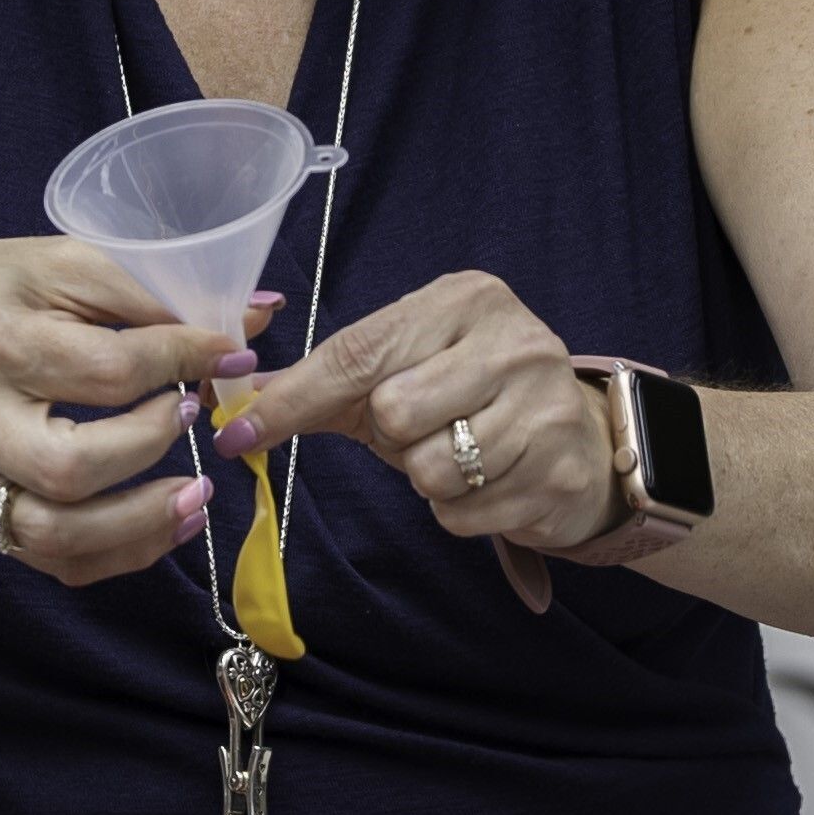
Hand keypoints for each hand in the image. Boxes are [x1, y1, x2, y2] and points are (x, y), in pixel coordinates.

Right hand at [0, 240, 253, 587]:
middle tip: (192, 411)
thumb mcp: (49, 267)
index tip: (232, 353)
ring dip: (142, 522)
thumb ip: (147, 289)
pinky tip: (166, 522)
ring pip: (58, 533)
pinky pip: (54, 560)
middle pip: (72, 464)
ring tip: (197, 493)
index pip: (106, 368)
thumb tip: (257, 315)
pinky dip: (121, 554)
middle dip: (153, 443)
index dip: (185, 361)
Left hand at [216, 272, 628, 607]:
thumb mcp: (401, 369)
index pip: (358, 352)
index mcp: (465, 300)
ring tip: (460, 452)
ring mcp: (547, 406)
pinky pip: (461, 514)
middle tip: (422, 428)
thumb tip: (233, 411)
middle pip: (392, 413)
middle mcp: (515, 341)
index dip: (294, 399)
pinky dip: (459, 511)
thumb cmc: (470, 397)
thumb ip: (321, 384)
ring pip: (429, 470)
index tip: (238, 434)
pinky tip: (489, 482)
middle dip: (391, 438)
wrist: (580, 440)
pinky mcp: (561, 473)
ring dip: (427, 477)